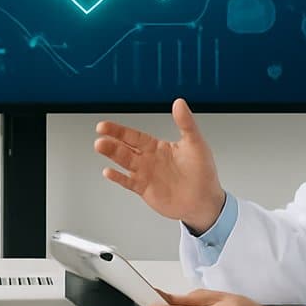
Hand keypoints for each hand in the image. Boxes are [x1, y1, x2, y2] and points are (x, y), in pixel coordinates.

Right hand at [95, 98, 224, 232]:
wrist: (204, 201)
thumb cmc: (203, 172)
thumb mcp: (196, 144)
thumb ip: (186, 123)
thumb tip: (180, 103)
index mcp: (158, 147)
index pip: (134, 136)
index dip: (120, 131)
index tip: (105, 126)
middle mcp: (149, 160)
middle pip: (125, 148)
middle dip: (112, 142)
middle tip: (100, 136)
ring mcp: (146, 175)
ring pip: (124, 163)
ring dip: (112, 155)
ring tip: (100, 147)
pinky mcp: (145, 190)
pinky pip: (128, 183)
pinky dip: (118, 178)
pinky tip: (109, 172)